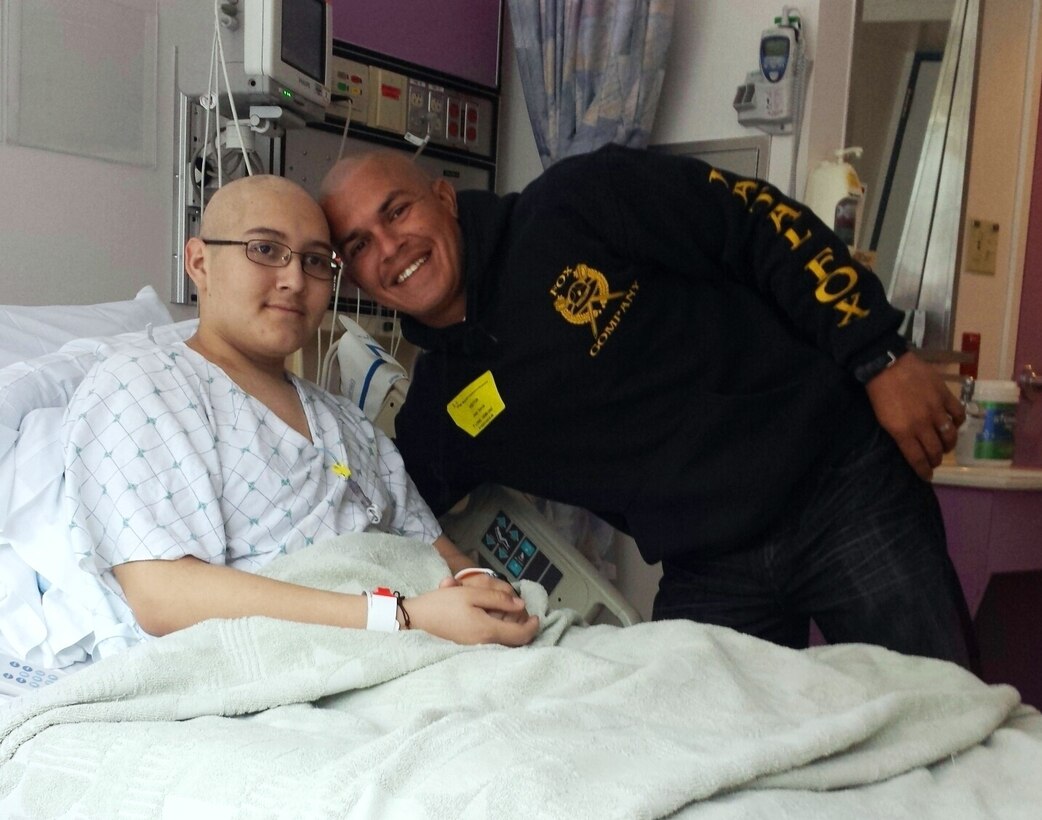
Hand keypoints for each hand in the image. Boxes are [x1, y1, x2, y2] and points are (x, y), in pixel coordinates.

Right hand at [407, 582, 539, 645]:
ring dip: (508, 627)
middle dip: (521, 625)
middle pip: (514, 641)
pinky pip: (490, 641)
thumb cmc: (441, 605)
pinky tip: (488, 616)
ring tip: (502, 610)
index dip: (532, 626)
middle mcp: (484, 645)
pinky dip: (496, 630)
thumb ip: (497, 599)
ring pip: (502, 641)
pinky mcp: (467, 648)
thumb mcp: (470, 594)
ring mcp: (475, 648)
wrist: (415, 619)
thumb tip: (520, 605)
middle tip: (518, 610)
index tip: (536, 616)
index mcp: (487, 631)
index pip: (521, 635)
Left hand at [865, 352, 964, 479]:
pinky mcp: (945, 395)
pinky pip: (958, 414)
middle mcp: (922, 424)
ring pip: (950, 435)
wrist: (887, 365)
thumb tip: (911, 446)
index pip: (918, 458)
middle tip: (935, 461)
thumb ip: (899, 435)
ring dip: (949, 445)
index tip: (927, 476)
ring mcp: (936, 409)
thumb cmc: (879, 393)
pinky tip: (954, 424)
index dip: (924, 470)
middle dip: (936, 460)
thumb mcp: (883, 420)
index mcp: (903, 432)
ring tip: (946, 446)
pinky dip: (958, 422)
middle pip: (936, 450)